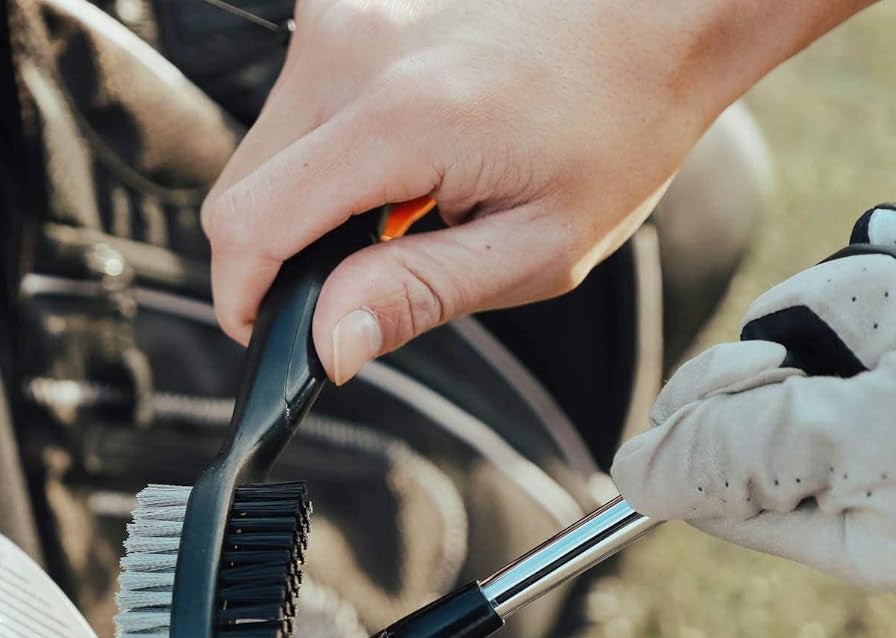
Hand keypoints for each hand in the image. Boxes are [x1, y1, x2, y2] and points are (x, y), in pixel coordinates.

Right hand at [203, 0, 873, 383]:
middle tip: (359, 278)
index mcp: (399, 119)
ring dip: (304, 200)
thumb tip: (328, 345)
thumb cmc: (613, 128)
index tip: (264, 333)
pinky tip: (399, 157)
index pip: (249, 223)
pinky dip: (326, 152)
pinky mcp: (345, 6)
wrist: (655, 18)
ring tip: (399, 206)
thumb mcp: (533, 248)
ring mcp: (343, 16)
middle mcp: (352, 51)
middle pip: (240, 190)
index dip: (241, 297)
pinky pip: (295, 108)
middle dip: (278, 255)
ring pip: (262, 150)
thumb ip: (416, 295)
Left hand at [612, 200, 895, 588]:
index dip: (706, 430)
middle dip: (799, 350)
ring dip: (866, 300)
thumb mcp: (879, 445)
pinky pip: (868, 269)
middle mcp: (874, 462)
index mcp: (859, 527)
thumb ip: (750, 458)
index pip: (718, 491)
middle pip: (752, 394)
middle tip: (875, 351)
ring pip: (807, 319)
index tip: (748, 385)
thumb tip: (634, 476)